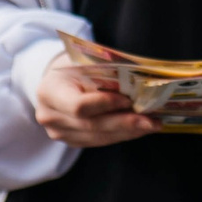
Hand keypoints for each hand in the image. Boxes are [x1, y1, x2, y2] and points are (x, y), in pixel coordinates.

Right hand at [34, 63, 159, 147]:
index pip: (79, 105)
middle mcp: (50, 116)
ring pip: (99, 137)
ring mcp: (59, 133)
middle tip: (152, 120)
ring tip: (152, 124)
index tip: (128, 99)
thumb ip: (104, 72)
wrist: (56, 81)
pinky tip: (139, 129)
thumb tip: (140, 83)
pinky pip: (100, 141)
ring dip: (128, 132)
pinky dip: (121, 135)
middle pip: (92, 125)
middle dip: (125, 123)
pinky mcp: (72, 141)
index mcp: (50, 92)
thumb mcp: (84, 61)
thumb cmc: (74, 66)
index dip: (105, 104)